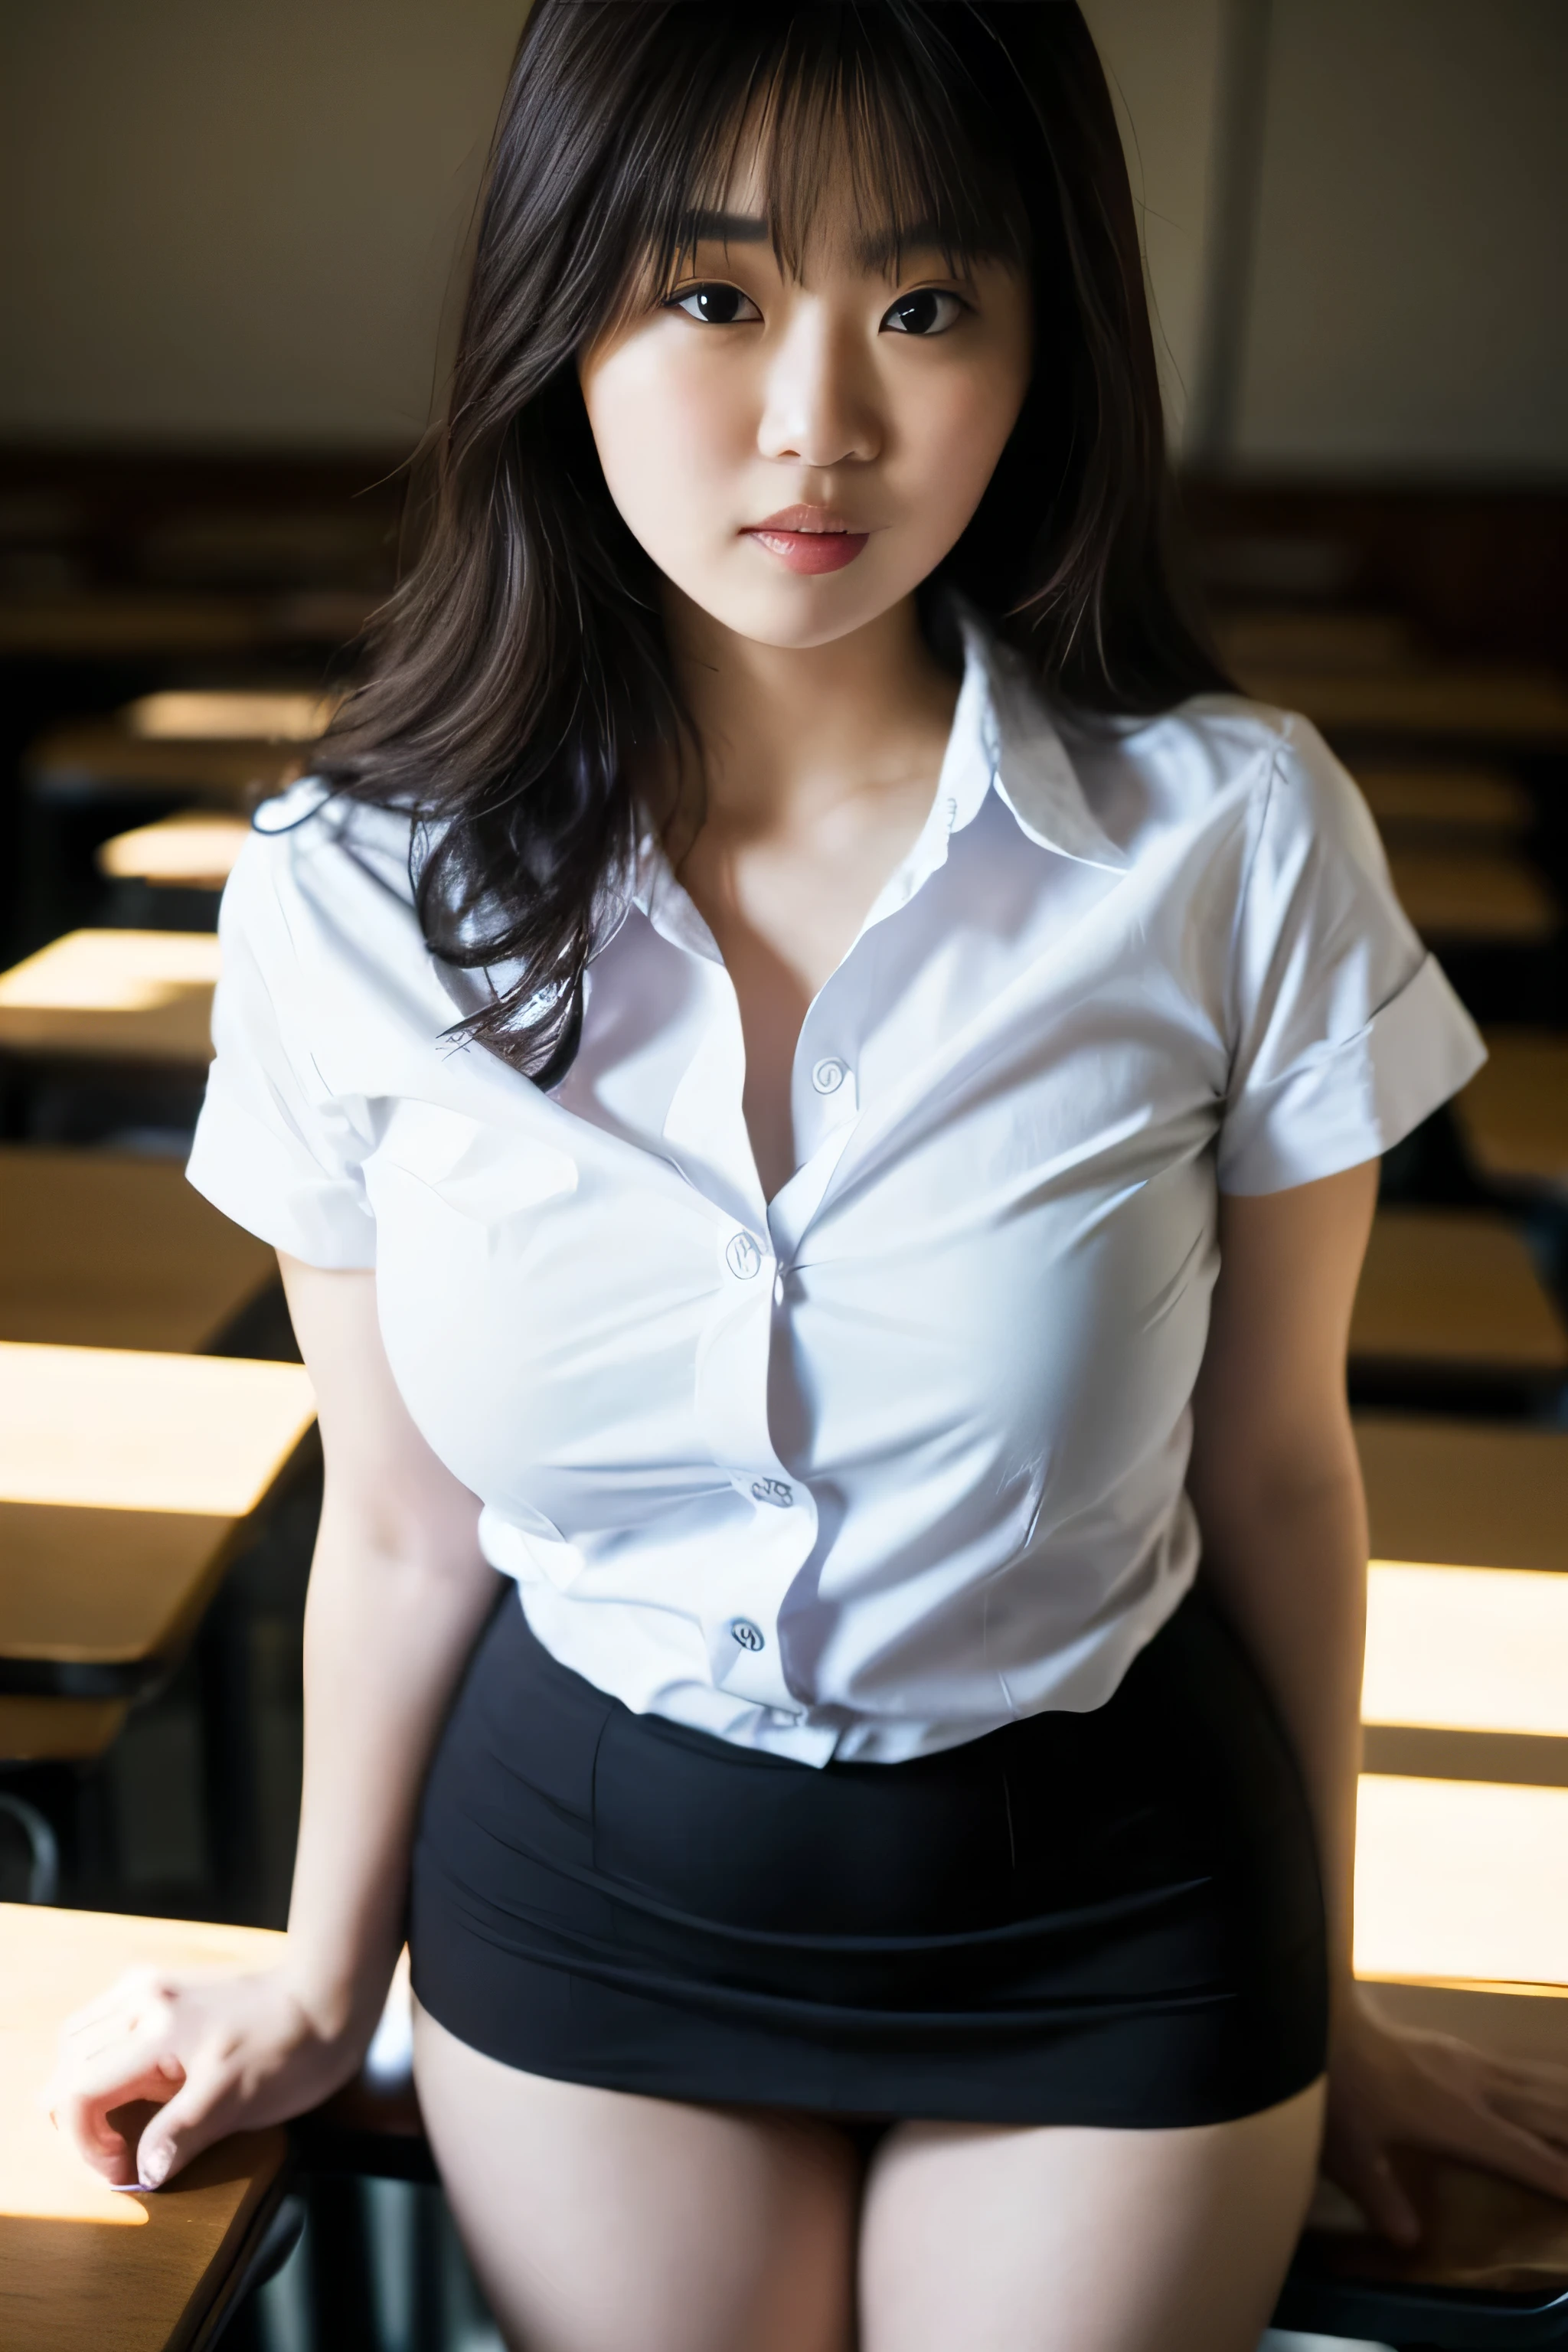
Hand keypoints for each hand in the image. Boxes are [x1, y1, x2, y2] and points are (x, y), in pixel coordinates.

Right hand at [46, 1964, 369, 2188]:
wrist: (330, 1996)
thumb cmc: (292, 2048)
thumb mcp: (238, 2100)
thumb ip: (181, 2134)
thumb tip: (141, 2173)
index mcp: (155, 2029)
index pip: (79, 2093)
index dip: (87, 2146)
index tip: (123, 2170)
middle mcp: (142, 2000)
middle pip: (69, 2068)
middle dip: (80, 2121)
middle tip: (120, 2154)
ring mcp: (150, 1990)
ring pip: (79, 2045)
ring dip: (87, 2090)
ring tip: (120, 2126)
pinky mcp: (163, 1991)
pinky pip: (107, 2028)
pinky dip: (103, 2064)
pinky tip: (131, 2090)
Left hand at [1323, 1984, 1567, 2242]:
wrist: (1327, 2020)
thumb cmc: (1338, 2089)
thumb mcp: (1350, 2155)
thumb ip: (1382, 2199)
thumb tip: (1410, 2242)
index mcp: (1459, 2122)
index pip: (1525, 2156)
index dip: (1561, 2177)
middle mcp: (1477, 2091)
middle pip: (1546, 2116)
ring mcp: (1471, 2064)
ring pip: (1538, 2087)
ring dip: (1566, 2104)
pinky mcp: (1461, 2049)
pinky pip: (1520, 2068)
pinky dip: (1549, 2079)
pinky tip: (1556, 2081)